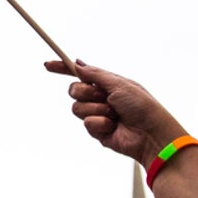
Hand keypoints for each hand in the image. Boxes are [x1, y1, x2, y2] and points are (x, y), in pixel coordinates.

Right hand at [44, 61, 186, 165]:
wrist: (150, 133)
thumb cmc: (141, 106)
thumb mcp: (119, 84)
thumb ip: (96, 75)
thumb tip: (78, 64)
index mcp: (107, 83)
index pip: (80, 74)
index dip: (63, 69)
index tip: (48, 65)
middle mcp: (100, 97)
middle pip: (74, 90)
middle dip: (85, 92)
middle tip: (103, 96)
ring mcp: (97, 114)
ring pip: (77, 108)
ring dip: (95, 109)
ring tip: (113, 114)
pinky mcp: (97, 130)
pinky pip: (86, 123)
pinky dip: (100, 123)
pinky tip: (113, 126)